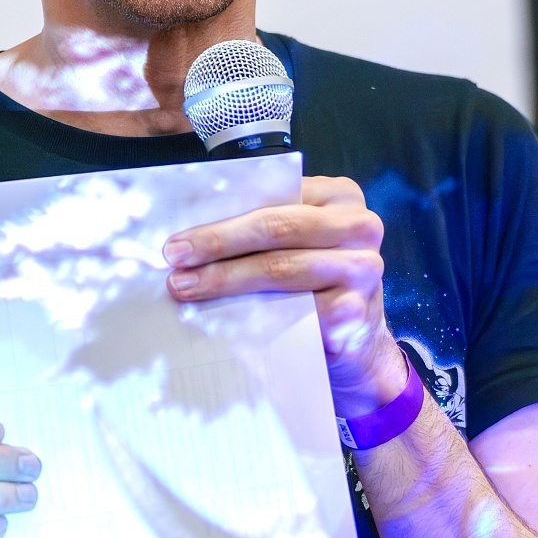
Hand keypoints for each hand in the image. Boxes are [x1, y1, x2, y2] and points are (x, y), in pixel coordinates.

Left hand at [163, 175, 409, 416]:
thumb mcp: (298, 241)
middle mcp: (359, 227)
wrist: (359, 341)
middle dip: (218, 243)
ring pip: (282, 269)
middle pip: (277, 229)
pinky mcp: (354, 312)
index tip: (177, 237)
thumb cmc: (316, 281)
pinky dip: (252, 317)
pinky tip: (221, 321)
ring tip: (186, 288)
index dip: (222, 216)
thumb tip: (191, 232)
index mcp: (340, 196)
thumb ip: (263, 225)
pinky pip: (294, 313)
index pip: (273, 198)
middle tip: (175, 259)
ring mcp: (362, 270)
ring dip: (226, 280)